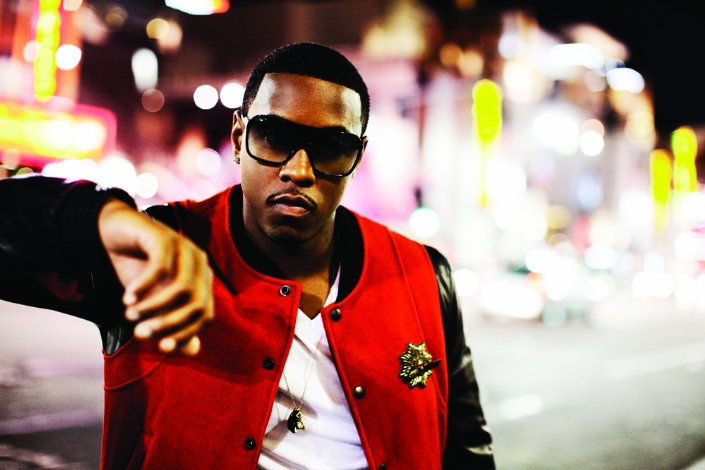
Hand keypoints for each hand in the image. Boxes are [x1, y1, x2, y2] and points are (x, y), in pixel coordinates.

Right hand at [98, 199, 213, 355]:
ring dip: (153, 307)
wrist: (114, 233)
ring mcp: (184, 247)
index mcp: (202, 280)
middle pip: (196, 304)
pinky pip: (161, 267)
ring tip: (130, 314)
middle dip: (168, 324)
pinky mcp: (164, 236)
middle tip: (139, 334)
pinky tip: (127, 297)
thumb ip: (173, 325)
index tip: (161, 348)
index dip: (186, 334)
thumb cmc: (138, 269)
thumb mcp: (154, 302)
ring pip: (181, 288)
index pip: (205, 315)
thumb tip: (194, 351)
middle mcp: (199, 263)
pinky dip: (143, 287)